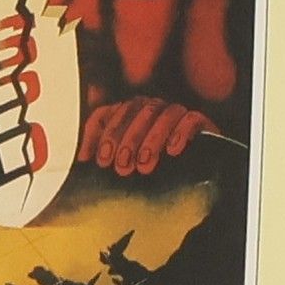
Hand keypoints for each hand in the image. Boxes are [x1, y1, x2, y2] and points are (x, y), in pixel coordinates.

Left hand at [79, 97, 208, 177]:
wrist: (201, 176)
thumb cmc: (157, 171)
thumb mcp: (128, 164)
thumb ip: (109, 158)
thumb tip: (83, 160)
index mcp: (127, 115)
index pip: (108, 113)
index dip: (100, 134)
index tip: (98, 161)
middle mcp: (150, 108)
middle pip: (134, 111)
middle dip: (125, 140)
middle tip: (122, 168)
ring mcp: (175, 112)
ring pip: (162, 114)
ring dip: (151, 140)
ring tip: (145, 166)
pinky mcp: (200, 122)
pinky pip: (191, 119)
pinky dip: (181, 133)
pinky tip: (173, 150)